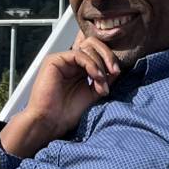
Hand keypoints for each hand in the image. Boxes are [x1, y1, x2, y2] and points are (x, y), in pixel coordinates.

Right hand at [0, 36, 123, 156]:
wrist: (51, 122)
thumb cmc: (68, 112)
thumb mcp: (93, 94)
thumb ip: (103, 80)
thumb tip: (117, 69)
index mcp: (79, 69)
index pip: (97, 53)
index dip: (110, 59)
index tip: (117, 73)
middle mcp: (71, 62)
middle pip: (93, 46)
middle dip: (108, 57)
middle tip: (115, 71)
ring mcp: (62, 60)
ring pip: (87, 49)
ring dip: (99, 65)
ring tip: (101, 82)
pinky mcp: (54, 60)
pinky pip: (78, 54)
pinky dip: (90, 64)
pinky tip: (95, 76)